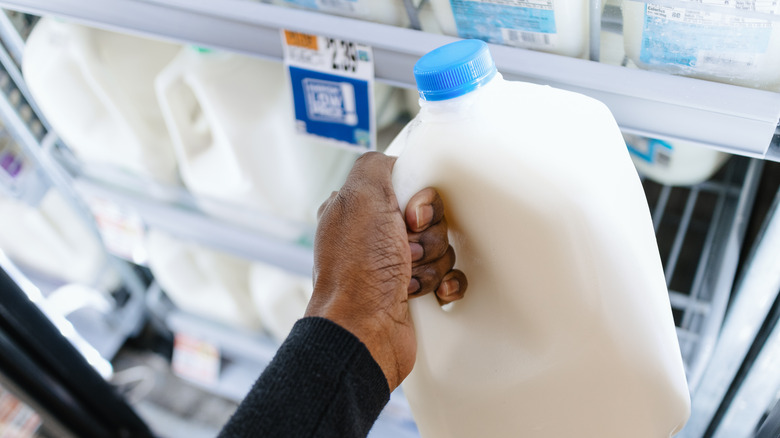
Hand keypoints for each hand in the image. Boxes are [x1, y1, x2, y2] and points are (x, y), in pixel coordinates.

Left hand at [305, 152, 466, 390]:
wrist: (364, 330)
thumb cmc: (358, 272)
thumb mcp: (361, 197)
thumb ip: (376, 165)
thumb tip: (395, 163)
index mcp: (358, 210)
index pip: (408, 187)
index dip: (418, 201)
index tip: (411, 215)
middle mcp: (373, 237)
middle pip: (429, 218)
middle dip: (427, 235)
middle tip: (406, 249)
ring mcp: (391, 266)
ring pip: (440, 247)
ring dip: (432, 262)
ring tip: (407, 275)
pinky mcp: (411, 292)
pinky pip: (447, 276)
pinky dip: (445, 282)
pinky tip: (431, 290)